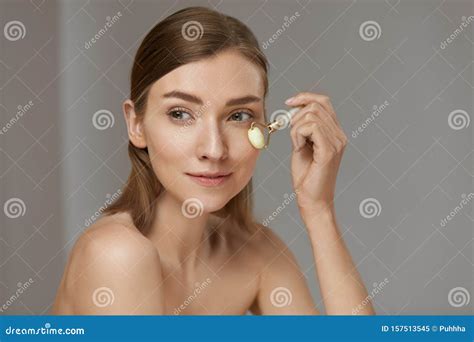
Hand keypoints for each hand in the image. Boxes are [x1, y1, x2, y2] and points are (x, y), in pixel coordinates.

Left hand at [286, 92, 346, 213]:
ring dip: (295, 128)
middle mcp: (340, 135)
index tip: (289, 102)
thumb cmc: (306, 176)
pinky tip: (298, 148)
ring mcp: (337, 142)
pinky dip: (297, 135)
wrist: (312, 200)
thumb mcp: (302, 145)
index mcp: (335, 133)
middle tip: (292, 135)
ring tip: (297, 145)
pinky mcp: (329, 150)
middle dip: (296, 116)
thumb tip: (294, 109)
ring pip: (311, 115)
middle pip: (316, 105)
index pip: (324, 101)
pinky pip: (310, 127)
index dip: (305, 97)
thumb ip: (302, 128)